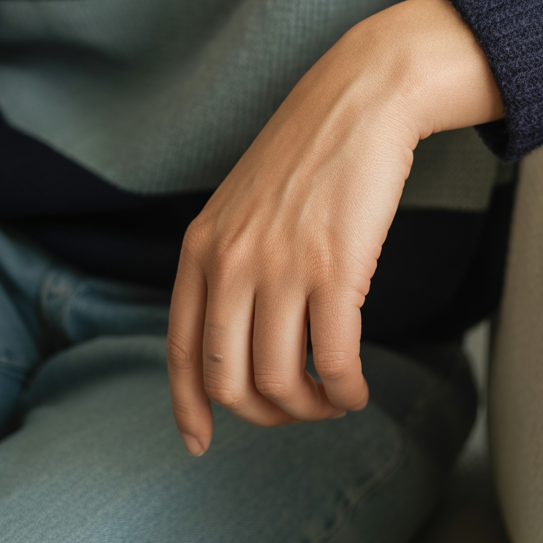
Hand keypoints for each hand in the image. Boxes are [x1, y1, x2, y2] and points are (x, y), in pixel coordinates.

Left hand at [166, 0, 503, 454]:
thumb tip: (242, 337)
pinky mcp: (335, 269)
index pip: (181, 351)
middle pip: (230, 380)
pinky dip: (347, 391)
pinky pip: (334, 362)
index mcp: (201, 248)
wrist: (360, 99)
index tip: (201, 442)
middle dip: (264, 414)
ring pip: (283, 380)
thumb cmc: (310, 153)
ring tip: (335, 399)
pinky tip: (358, 388)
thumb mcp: (241, 204)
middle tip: (298, 411)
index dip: (188, 408)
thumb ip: (228, 262)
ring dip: (312, 408)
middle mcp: (231, 263)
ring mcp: (281, 267)